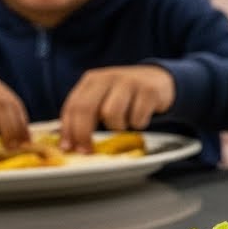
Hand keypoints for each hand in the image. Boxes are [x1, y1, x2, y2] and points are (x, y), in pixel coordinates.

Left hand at [59, 65, 174, 151]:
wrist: (159, 79)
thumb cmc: (126, 95)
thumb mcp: (103, 97)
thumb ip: (86, 114)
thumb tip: (69, 143)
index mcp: (92, 80)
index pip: (73, 105)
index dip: (69, 130)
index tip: (69, 148)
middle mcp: (108, 77)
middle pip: (86, 109)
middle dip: (84, 133)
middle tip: (88, 150)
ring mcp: (129, 82)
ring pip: (111, 115)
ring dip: (117, 126)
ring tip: (124, 123)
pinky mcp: (149, 91)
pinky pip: (137, 118)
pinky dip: (138, 124)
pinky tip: (140, 117)